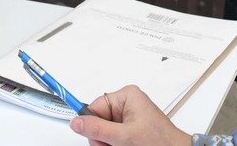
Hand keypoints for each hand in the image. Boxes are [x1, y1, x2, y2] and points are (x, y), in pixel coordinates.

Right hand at [69, 85, 189, 145]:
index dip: (90, 123)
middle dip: (102, 137)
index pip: (94, 106)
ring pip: (103, 132)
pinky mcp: (129, 131)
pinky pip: (111, 138)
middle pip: (97, 120)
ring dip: (107, 143)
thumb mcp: (124, 136)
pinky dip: (113, 145)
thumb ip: (99, 129)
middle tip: (112, 145)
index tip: (84, 132)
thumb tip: (76, 122)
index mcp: (126, 96)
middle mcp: (126, 104)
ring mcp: (127, 119)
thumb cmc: (160, 141)